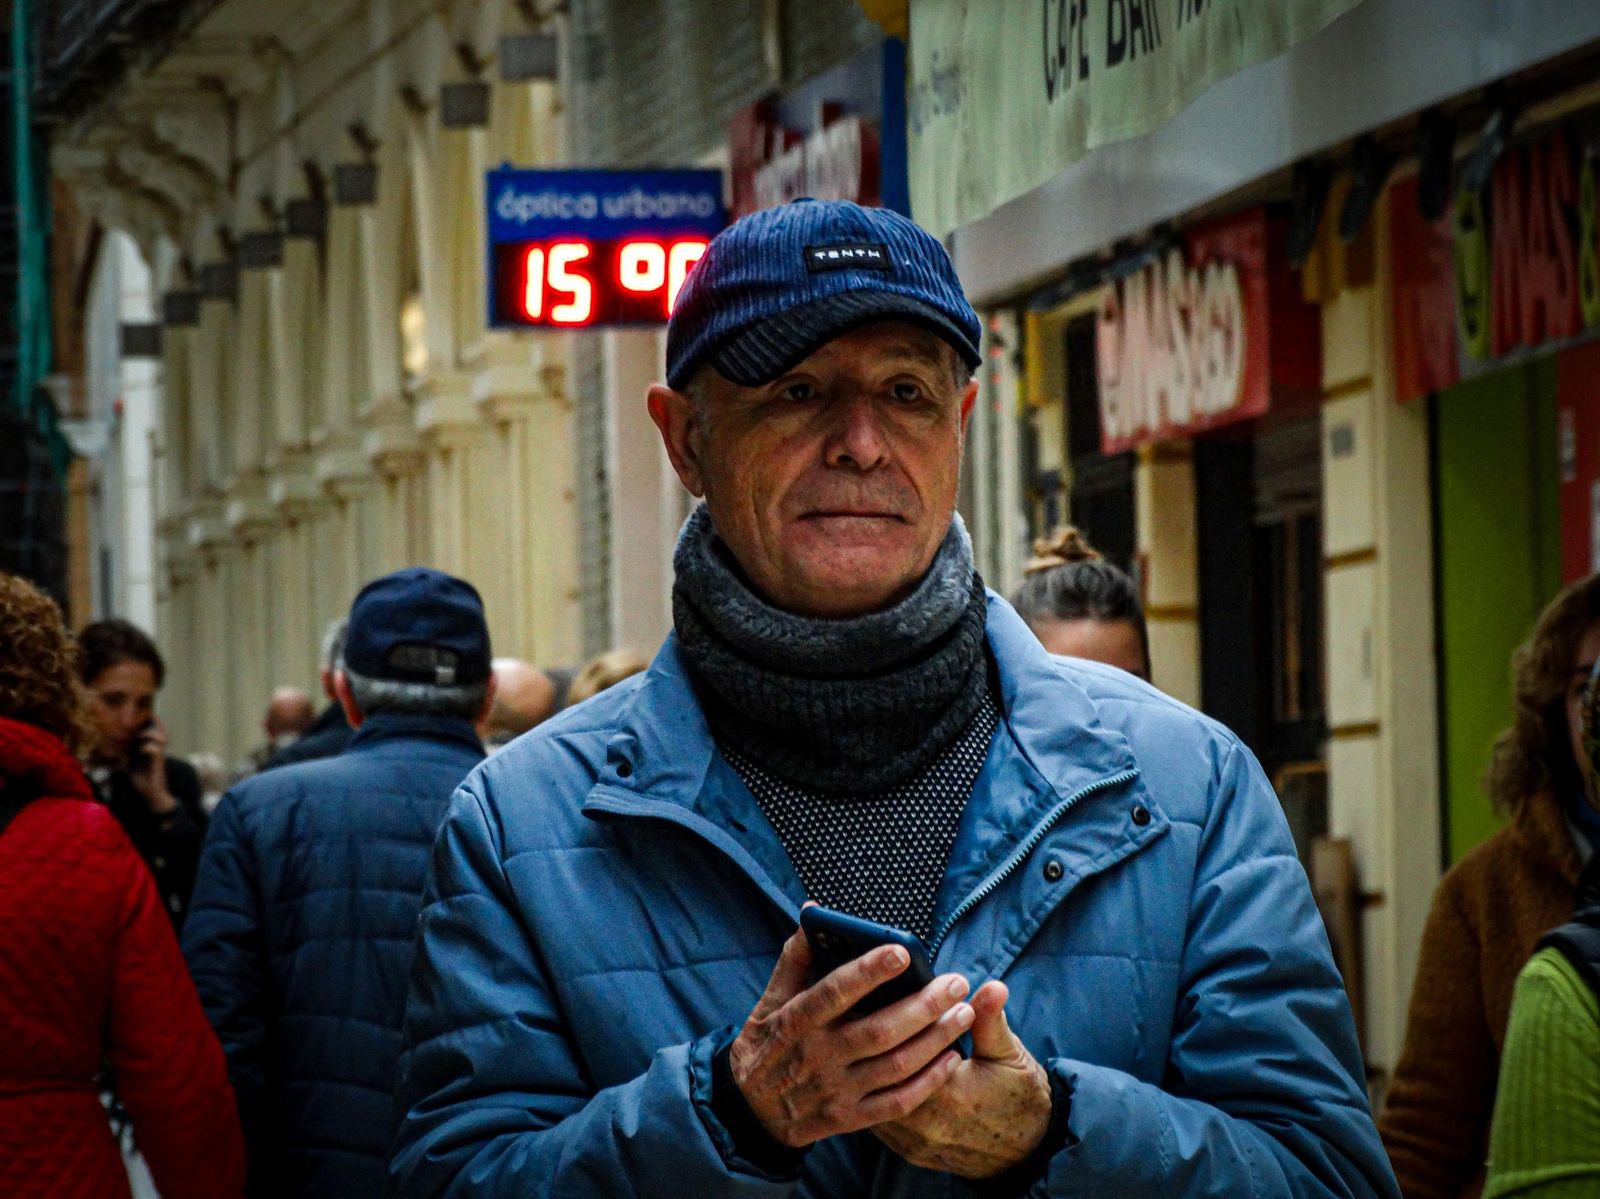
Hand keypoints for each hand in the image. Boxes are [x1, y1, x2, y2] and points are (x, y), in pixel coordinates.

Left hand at [129, 718, 177, 815]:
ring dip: (151, 734)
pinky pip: (156, 751)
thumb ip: (122, 758)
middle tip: (146, 718)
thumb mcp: (129, 765)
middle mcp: (157, 749)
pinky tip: (142, 748)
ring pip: (161, 738)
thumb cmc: (142, 780)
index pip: (154, 730)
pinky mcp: (158, 763)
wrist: (152, 794)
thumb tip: (104, 756)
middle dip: (154, 723)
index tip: (143, 714)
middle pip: (161, 730)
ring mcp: (158, 756)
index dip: (151, 721)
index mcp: (150, 747)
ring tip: (141, 735)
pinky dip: (149, 747)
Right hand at [728, 926, 973, 1147]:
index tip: (902, 951)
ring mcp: (836, 1090)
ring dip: (935, 1038)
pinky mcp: (850, 1118)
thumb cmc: (767, 1044)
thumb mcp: (769, 1000)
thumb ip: (795, 958)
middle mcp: (819, 1056)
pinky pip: (897, 1102)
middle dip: (924, 1005)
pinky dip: (928, 1082)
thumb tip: (813, 911)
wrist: (751, 1113)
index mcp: (798, 1021)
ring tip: (964, 1013)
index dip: (869, 971)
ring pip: (896, 1065)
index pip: (836, 991)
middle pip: (879, 1030)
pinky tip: (951, 1058)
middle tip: (956, 983)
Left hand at [872, 981, 1052, 1178]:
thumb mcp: (1008, 1053)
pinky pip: (879, 1123)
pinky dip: (874, 1096)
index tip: (883, 1000)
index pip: (903, 1054)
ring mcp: (915, 1142)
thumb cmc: (1018, 1096)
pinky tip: (869, 1072)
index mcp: (951, 1097)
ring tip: (860, 1040)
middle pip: (880, 1078)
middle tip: (863, 1016)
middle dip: (873, 1048)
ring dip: (867, 1073)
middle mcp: (927, 1124)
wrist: (1028, 1150)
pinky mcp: (910, 1152)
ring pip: (874, 1102)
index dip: (892, 1026)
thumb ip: (991, 1021)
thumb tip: (992, 988)